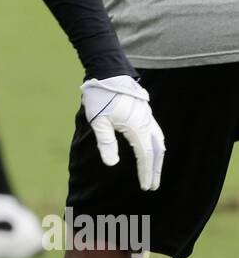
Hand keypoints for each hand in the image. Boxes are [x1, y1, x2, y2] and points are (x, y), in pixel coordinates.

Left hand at [81, 75, 165, 191]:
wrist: (106, 71)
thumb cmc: (100, 96)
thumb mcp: (99, 121)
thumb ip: (106, 143)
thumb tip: (112, 164)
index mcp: (137, 126)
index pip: (145, 155)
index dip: (146, 172)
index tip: (146, 186)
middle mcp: (146, 122)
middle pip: (157, 150)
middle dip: (156, 169)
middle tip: (153, 185)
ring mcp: (147, 115)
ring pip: (158, 140)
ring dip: (158, 157)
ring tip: (154, 171)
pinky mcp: (144, 110)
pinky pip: (155, 131)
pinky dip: (156, 144)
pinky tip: (151, 149)